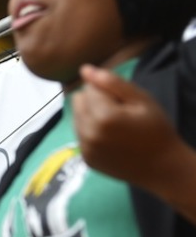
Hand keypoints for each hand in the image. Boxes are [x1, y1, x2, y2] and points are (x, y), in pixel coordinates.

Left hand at [72, 64, 181, 189]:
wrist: (161, 167)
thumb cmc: (155, 129)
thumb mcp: (141, 100)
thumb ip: (112, 82)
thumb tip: (84, 69)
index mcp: (103, 117)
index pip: (89, 88)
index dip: (106, 90)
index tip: (123, 101)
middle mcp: (88, 133)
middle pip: (77, 101)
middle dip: (94, 101)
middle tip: (118, 112)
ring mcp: (85, 148)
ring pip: (75, 117)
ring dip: (89, 115)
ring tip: (113, 124)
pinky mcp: (85, 158)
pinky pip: (78, 134)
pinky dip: (89, 131)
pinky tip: (109, 137)